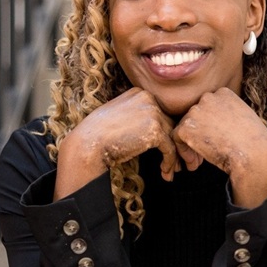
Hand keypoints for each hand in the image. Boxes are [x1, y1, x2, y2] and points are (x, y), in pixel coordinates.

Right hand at [53, 88, 179, 200]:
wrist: (88, 143)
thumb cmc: (98, 134)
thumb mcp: (119, 115)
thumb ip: (137, 115)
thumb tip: (156, 130)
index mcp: (139, 93)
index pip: (160, 112)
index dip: (165, 132)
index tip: (168, 147)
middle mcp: (148, 98)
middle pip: (169, 123)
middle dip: (174, 144)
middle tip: (178, 162)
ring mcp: (152, 112)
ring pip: (173, 136)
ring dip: (175, 156)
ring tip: (175, 170)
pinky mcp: (154, 129)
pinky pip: (170, 148)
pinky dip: (170, 162)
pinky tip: (166, 172)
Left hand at [172, 88, 266, 207]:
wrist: (253, 155)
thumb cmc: (255, 142)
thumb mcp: (245, 118)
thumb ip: (228, 114)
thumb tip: (213, 124)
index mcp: (223, 93)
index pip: (208, 108)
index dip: (209, 127)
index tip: (216, 141)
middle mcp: (208, 97)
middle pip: (195, 117)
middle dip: (199, 136)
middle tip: (205, 154)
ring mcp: (196, 110)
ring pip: (185, 127)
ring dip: (190, 145)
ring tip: (198, 163)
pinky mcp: (186, 126)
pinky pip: (177, 138)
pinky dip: (183, 152)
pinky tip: (195, 163)